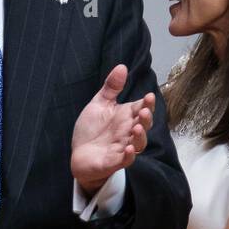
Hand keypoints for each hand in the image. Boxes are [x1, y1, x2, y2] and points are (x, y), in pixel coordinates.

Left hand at [70, 64, 154, 195]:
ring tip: (137, 128)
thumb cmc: (92, 129)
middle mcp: (128, 132)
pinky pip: (126, 160)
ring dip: (140, 136)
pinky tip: (129, 149)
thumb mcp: (99, 104)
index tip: (149, 96)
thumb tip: (122, 66)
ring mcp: (123, 147)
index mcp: (126, 117)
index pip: (141, 108)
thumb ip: (111, 88)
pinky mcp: (114, 162)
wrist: (79, 154)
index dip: (147, 103)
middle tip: (143, 111)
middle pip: (144, 125)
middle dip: (146, 118)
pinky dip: (129, 155)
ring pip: (139, 143)